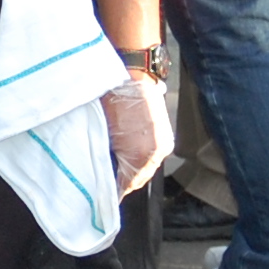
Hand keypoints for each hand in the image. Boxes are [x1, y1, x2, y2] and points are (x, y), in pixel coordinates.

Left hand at [103, 71, 170, 192]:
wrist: (133, 74)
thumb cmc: (113, 99)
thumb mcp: (103, 132)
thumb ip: (105, 156)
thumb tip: (105, 171)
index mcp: (140, 155)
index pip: (129, 184)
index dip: (117, 190)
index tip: (107, 194)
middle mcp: (156, 153)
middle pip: (140, 178)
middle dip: (126, 181)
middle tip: (110, 183)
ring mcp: (163, 143)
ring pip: (148, 167)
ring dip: (135, 169)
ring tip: (120, 168)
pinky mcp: (166, 135)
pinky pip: (154, 155)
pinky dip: (143, 157)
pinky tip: (132, 153)